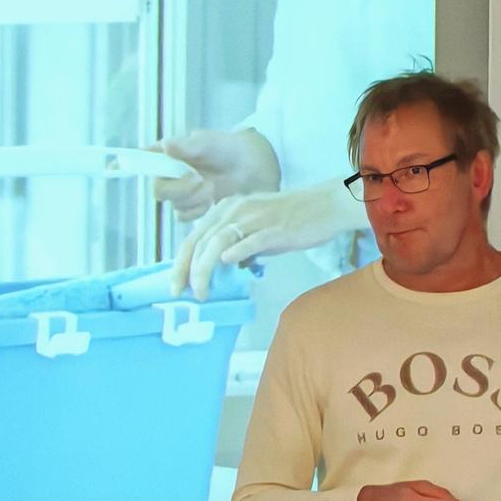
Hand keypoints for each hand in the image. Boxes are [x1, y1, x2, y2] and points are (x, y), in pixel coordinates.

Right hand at [148, 127, 279, 217]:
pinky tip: (212, 199)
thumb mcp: (208, 142)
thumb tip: (165, 146)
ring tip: (212, 187)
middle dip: (179, 188)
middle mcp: (169, 174)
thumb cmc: (227, 148)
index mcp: (168, 154)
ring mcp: (179, 192)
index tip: (129, 168)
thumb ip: (187, 146)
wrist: (250, 167)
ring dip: (194, 198)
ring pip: (174, 204)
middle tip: (199, 180)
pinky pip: (185, 215)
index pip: (145, 159)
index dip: (136, 164)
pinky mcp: (190, 208)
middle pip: (158, 190)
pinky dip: (199, 209)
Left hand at [170, 179, 361, 299]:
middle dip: (185, 271)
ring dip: (204, 269)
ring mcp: (253, 218)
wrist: (325, 206)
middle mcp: (233, 210)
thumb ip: (236, 245)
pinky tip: (228, 265)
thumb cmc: (290, 220)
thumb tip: (224, 266)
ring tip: (202, 292)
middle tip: (181, 294)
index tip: (175, 287)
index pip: (193, 237)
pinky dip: (235, 253)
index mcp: (226, 209)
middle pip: (199, 241)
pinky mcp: (273, 228)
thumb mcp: (255, 230)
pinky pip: (249, 241)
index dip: (180, 263)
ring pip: (217, 243)